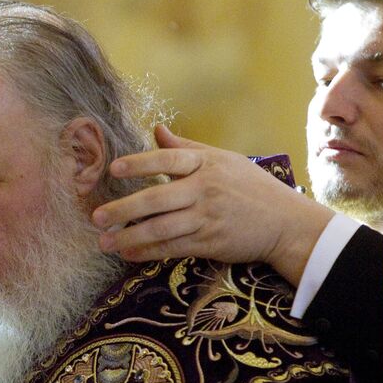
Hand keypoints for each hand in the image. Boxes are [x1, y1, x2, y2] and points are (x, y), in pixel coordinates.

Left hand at [92, 125, 333, 284]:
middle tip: (96, 216)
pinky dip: (148, 252)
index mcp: (206, 164)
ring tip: (105, 241)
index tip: (114, 169)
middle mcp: (205, 189)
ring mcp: (207, 218)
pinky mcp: (210, 242)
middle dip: (123, 209)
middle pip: (157, 199)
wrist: (286, 222)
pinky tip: (129, 253)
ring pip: (161, 228)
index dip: (139, 163)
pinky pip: (173, 248)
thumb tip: (157, 129)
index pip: (167, 160)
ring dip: (129, 236)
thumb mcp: (223, 160)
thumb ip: (186, 147)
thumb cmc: (251, 187)